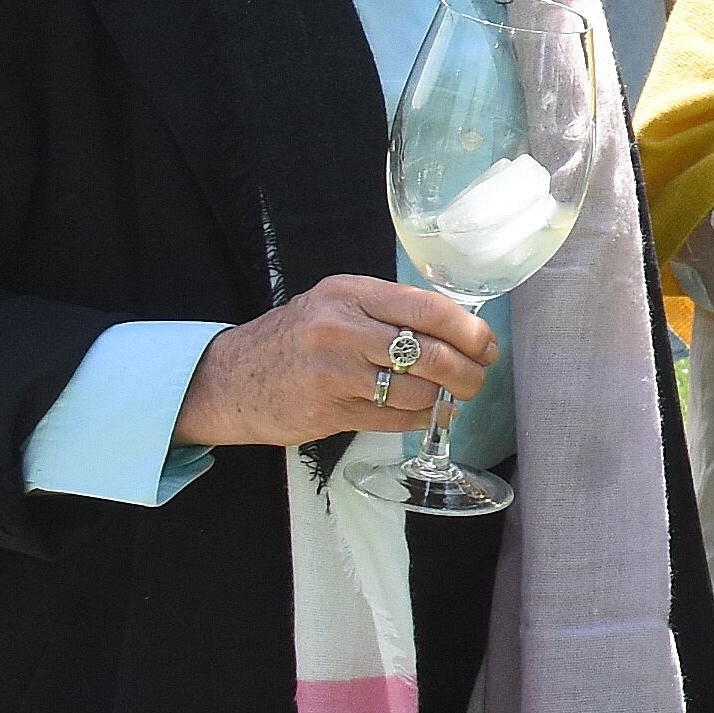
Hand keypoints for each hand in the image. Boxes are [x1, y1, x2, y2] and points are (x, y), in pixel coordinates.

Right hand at [177, 275, 492, 448]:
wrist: (226, 380)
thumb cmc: (291, 340)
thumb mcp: (334, 306)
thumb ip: (387, 311)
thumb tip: (456, 328)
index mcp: (349, 293)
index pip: (428, 309)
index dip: (469, 330)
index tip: (486, 344)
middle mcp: (342, 329)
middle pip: (431, 353)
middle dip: (468, 371)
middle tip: (479, 378)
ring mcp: (334, 373)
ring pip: (416, 390)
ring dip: (445, 399)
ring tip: (453, 399)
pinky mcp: (329, 411)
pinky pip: (394, 418)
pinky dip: (420, 418)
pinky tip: (428, 415)